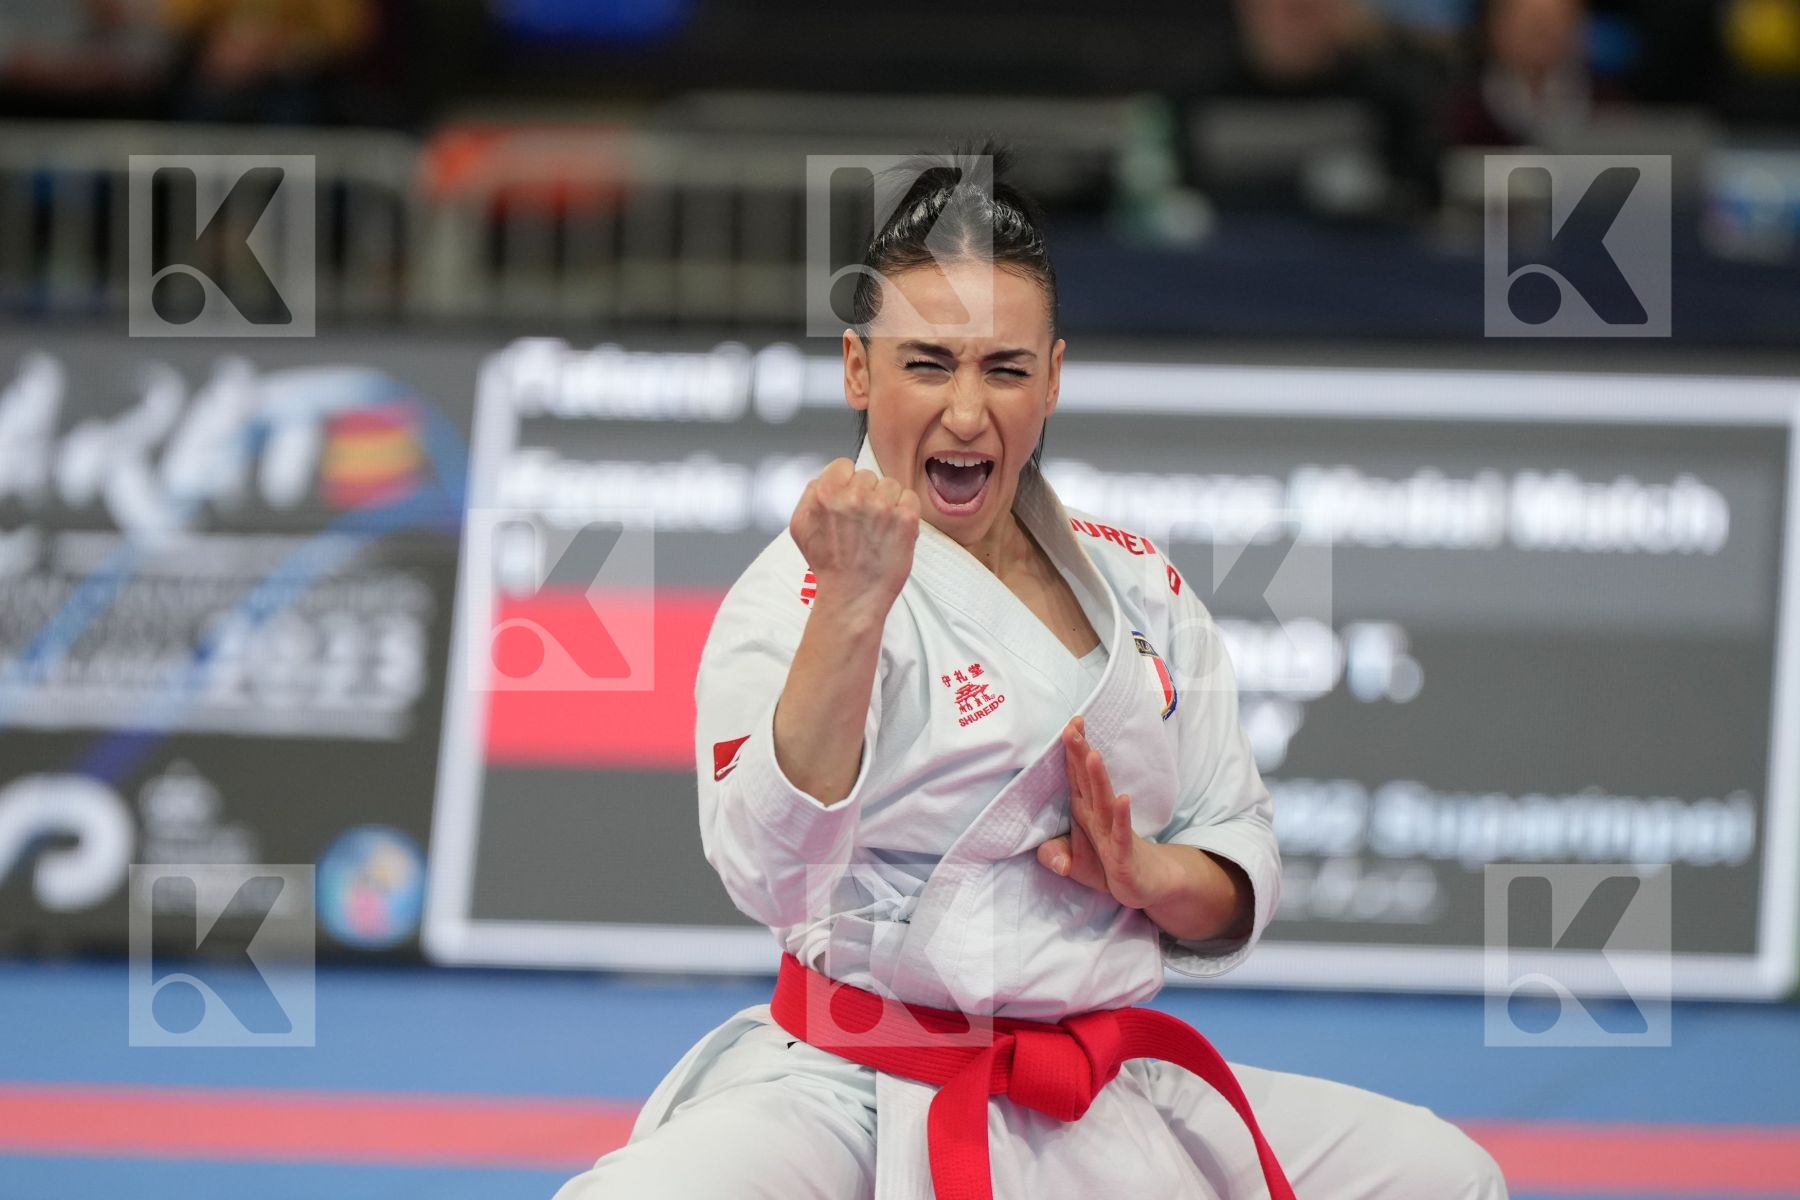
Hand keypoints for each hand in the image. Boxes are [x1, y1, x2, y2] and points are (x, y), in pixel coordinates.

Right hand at [789, 458, 920, 619]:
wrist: (852, 596)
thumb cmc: (828, 565)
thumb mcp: (800, 526)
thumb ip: (809, 495)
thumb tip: (824, 479)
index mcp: (826, 492)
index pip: (844, 465)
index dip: (846, 483)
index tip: (848, 502)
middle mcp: (854, 496)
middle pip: (868, 476)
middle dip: (866, 495)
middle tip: (862, 522)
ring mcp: (882, 506)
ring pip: (890, 485)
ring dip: (886, 502)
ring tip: (877, 528)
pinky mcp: (905, 519)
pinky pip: (909, 498)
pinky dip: (905, 512)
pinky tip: (892, 531)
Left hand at [1035, 715, 1176, 910]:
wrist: (1146, 885)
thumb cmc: (1110, 865)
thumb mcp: (1074, 864)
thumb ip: (1055, 855)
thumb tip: (1044, 852)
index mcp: (1086, 811)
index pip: (1076, 777)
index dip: (1071, 753)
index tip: (1069, 725)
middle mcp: (1099, 816)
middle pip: (1087, 780)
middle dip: (1080, 753)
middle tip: (1073, 725)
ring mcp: (1112, 833)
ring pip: (1103, 801)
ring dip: (1098, 778)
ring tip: (1092, 754)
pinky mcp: (1123, 855)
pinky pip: (1120, 833)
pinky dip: (1121, 816)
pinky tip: (1123, 799)